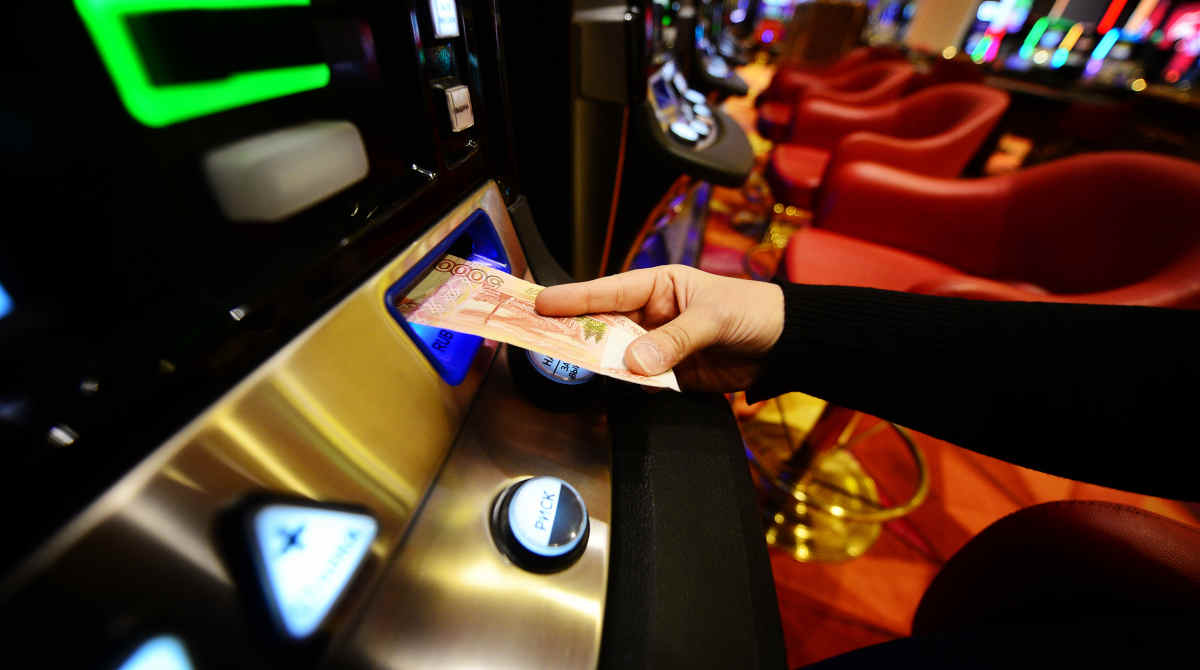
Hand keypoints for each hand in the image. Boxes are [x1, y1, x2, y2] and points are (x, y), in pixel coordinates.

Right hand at [535, 265, 784, 391]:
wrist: (786, 346)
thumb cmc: (752, 312)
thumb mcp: (713, 318)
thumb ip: (674, 340)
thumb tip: (635, 362)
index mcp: (658, 287)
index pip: (608, 292)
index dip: (573, 298)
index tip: (541, 303)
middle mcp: (651, 316)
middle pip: (604, 327)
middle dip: (577, 335)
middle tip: (542, 341)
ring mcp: (657, 348)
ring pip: (618, 358)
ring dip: (604, 366)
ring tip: (578, 368)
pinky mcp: (670, 377)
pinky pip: (641, 384)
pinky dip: (630, 389)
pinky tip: (617, 389)